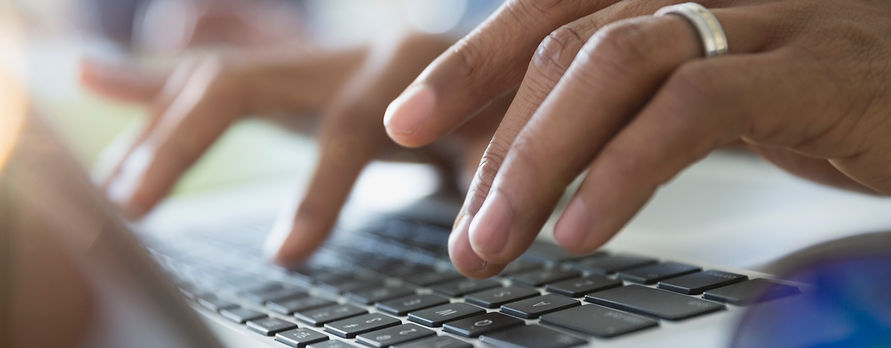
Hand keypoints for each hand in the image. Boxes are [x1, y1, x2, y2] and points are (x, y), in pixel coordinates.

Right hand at [82, 34, 498, 266]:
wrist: (498, 51)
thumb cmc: (505, 101)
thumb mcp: (512, 139)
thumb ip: (493, 183)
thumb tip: (472, 252)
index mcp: (407, 69)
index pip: (345, 126)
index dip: (316, 191)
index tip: (284, 254)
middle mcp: (348, 53)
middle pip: (245, 85)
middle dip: (184, 144)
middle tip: (136, 205)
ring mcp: (314, 58)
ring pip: (217, 79)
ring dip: (159, 129)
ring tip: (115, 182)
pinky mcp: (293, 71)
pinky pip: (216, 69)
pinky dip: (155, 78)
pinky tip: (96, 75)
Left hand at [383, 0, 890, 276]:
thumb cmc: (871, 103)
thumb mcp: (745, 96)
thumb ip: (659, 100)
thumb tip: (569, 149)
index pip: (559, 4)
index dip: (475, 59)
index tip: (409, 122)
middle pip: (571, 34)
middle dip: (495, 133)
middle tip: (459, 226)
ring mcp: (776, 13)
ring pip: (618, 60)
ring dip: (539, 159)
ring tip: (496, 241)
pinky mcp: (824, 66)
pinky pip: (696, 106)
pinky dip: (624, 169)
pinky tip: (583, 230)